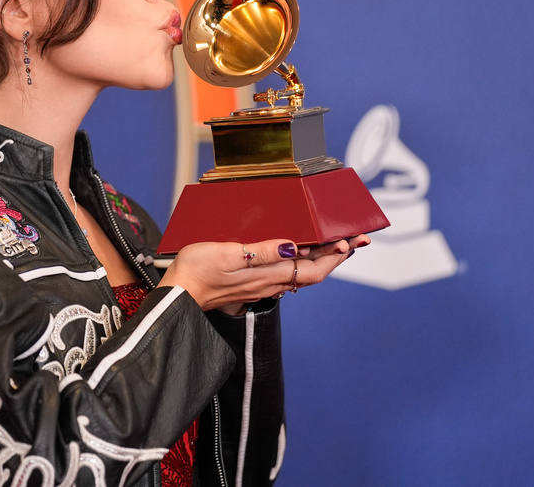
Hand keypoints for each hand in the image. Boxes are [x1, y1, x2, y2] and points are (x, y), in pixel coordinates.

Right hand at [157, 234, 369, 311]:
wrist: (178, 294)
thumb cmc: (198, 271)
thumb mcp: (230, 255)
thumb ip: (263, 252)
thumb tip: (296, 247)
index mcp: (268, 275)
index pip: (314, 269)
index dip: (335, 255)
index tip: (352, 240)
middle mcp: (269, 283)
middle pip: (313, 272)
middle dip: (336, 256)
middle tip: (355, 240)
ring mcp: (260, 286)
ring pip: (300, 275)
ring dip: (321, 260)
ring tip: (334, 244)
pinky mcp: (250, 285)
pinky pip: (284, 276)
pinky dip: (300, 264)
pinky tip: (298, 256)